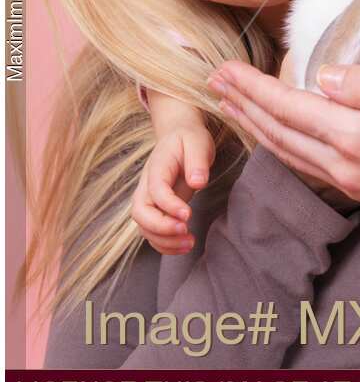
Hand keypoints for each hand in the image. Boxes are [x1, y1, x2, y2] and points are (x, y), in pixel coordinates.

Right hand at [131, 119, 215, 253]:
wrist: (178, 135)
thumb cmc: (189, 139)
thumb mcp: (198, 142)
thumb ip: (197, 161)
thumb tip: (198, 183)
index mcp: (156, 167)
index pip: (155, 191)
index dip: (169, 206)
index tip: (189, 215)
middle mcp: (146, 186)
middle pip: (140, 213)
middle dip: (160, 228)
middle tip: (186, 231)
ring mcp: (149, 200)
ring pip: (144, 227)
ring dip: (164, 241)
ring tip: (190, 243)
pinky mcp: (156, 210)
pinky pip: (152, 233)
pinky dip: (165, 245)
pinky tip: (184, 246)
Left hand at [208, 61, 359, 228]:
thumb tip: (322, 76)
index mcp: (355, 137)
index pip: (289, 107)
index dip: (253, 88)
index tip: (226, 70)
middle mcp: (340, 162)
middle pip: (277, 130)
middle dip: (242, 103)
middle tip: (214, 81)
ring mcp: (344, 178)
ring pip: (283, 150)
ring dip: (253, 124)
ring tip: (230, 102)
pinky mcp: (351, 185)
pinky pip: (299, 161)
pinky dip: (274, 142)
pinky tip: (268, 131)